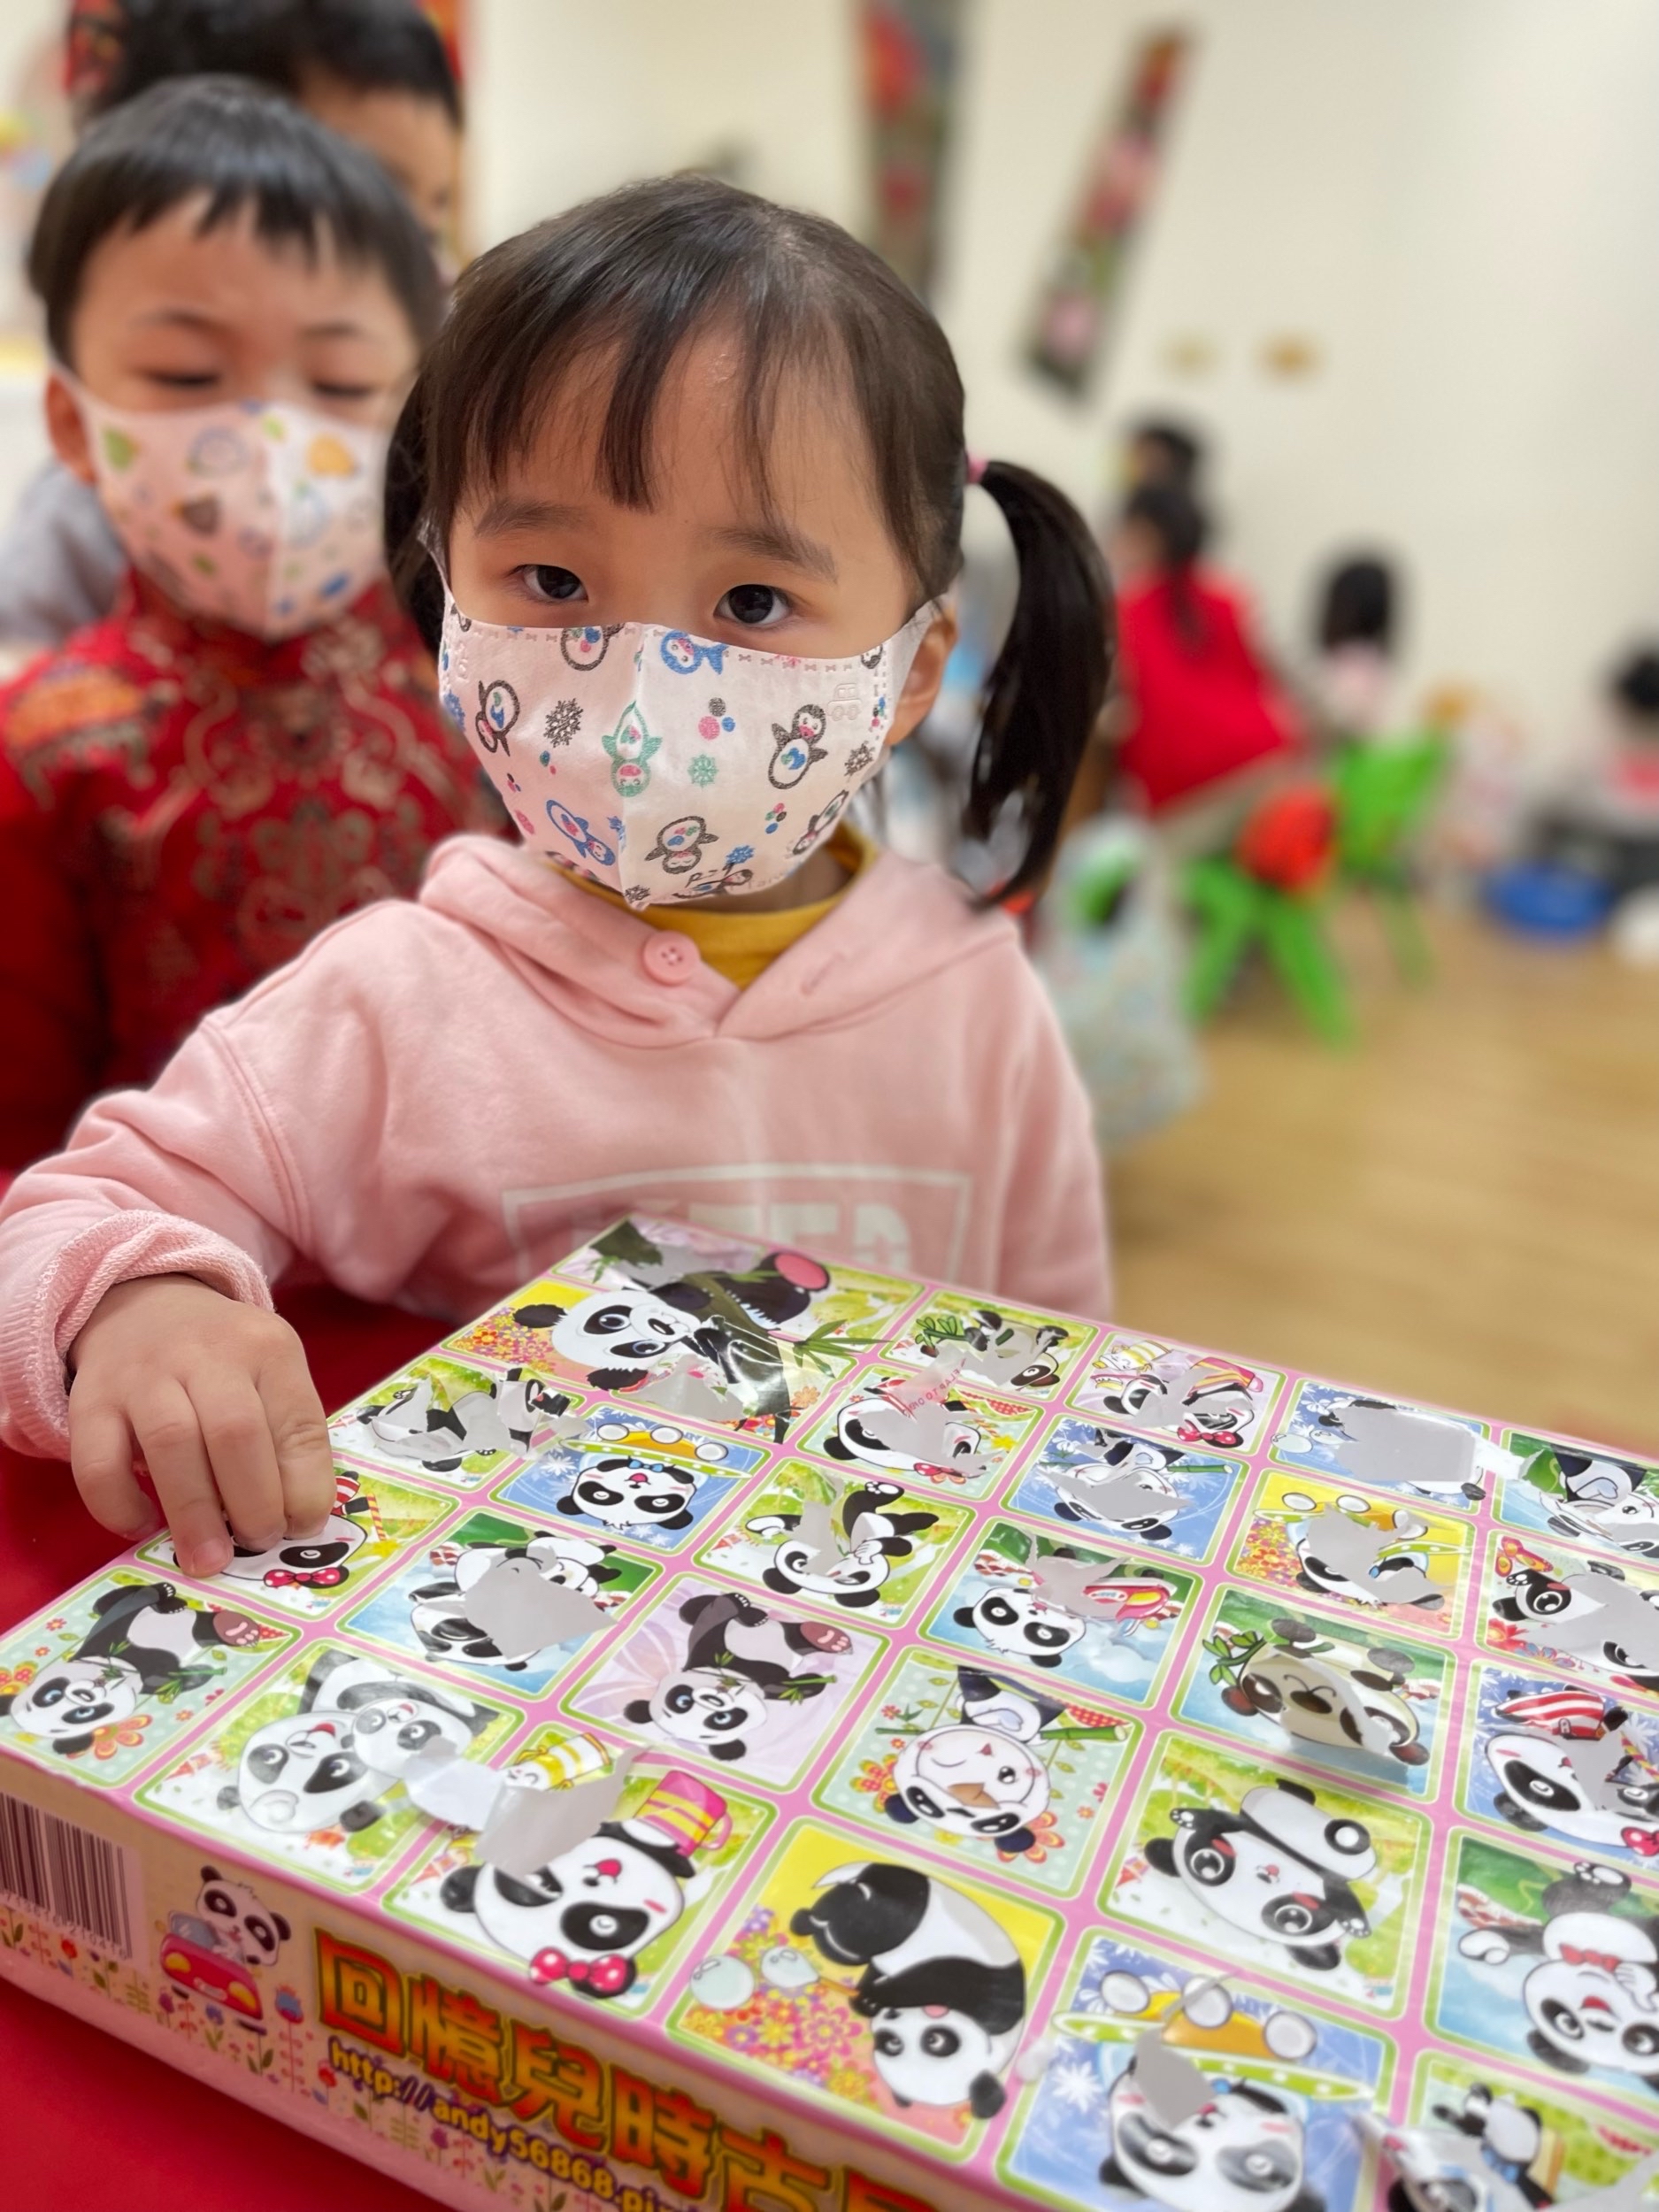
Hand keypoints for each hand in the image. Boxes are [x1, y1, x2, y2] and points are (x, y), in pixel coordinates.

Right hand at [68, 1276, 334, 1579]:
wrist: (143, 1307)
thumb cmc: (224, 1361)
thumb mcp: (272, 1376)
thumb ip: (288, 1436)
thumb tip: (296, 1521)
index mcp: (268, 1349)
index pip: (299, 1422)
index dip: (305, 1486)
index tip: (301, 1529)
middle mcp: (207, 1354)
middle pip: (236, 1432)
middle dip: (252, 1503)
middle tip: (257, 1545)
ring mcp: (144, 1374)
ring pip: (172, 1443)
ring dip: (194, 1513)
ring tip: (209, 1558)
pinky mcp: (90, 1401)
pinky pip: (98, 1462)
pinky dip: (120, 1505)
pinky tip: (142, 1525)